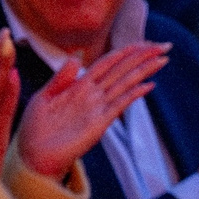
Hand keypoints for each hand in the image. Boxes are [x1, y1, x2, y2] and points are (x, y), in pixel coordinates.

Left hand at [15, 41, 164, 177]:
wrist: (34, 156)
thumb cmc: (35, 129)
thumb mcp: (43, 97)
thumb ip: (61, 78)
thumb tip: (76, 57)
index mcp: (79, 86)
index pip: (107, 63)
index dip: (125, 52)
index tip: (144, 42)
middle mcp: (93, 95)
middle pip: (122, 70)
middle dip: (143, 57)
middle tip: (164, 45)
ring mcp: (98, 109)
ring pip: (125, 84)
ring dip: (144, 71)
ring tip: (162, 60)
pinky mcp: (99, 123)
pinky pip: (119, 104)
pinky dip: (134, 94)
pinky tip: (148, 85)